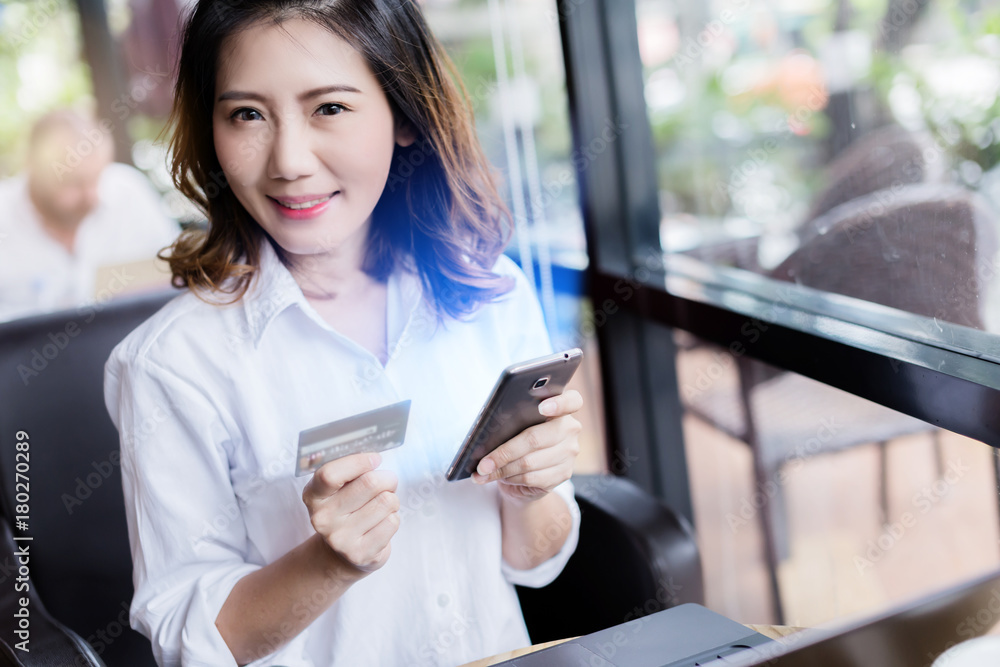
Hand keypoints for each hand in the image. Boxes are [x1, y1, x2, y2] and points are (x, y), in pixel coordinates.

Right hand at [301, 452, 399, 573]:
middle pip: (370, 483)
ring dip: (391, 500)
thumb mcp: (339, 487)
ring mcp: (340, 538)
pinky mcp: (360, 553)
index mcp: (313, 495)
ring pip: (386, 501)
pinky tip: (380, 523)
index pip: (330, 474)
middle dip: (386, 478)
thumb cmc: (347, 508)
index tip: (375, 459)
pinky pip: (392, 522)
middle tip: (387, 482)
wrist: (340, 552)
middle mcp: (322, 518)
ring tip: (381, 506)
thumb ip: (350, 469)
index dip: (358, 462)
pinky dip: (393, 518)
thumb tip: (375, 457)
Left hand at [472, 390, 582, 503]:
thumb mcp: (516, 424)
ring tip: (482, 472)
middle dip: (504, 453)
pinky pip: (531, 478)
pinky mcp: (564, 474)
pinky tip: (497, 477)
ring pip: (529, 462)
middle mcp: (570, 429)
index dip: (558, 403)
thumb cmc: (519, 438)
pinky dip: (509, 478)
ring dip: (501, 469)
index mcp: (560, 408)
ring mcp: (570, 453)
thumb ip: (512, 421)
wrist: (529, 470)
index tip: (542, 408)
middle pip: (535, 438)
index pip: (572, 400)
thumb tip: (486, 434)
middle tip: (482, 463)